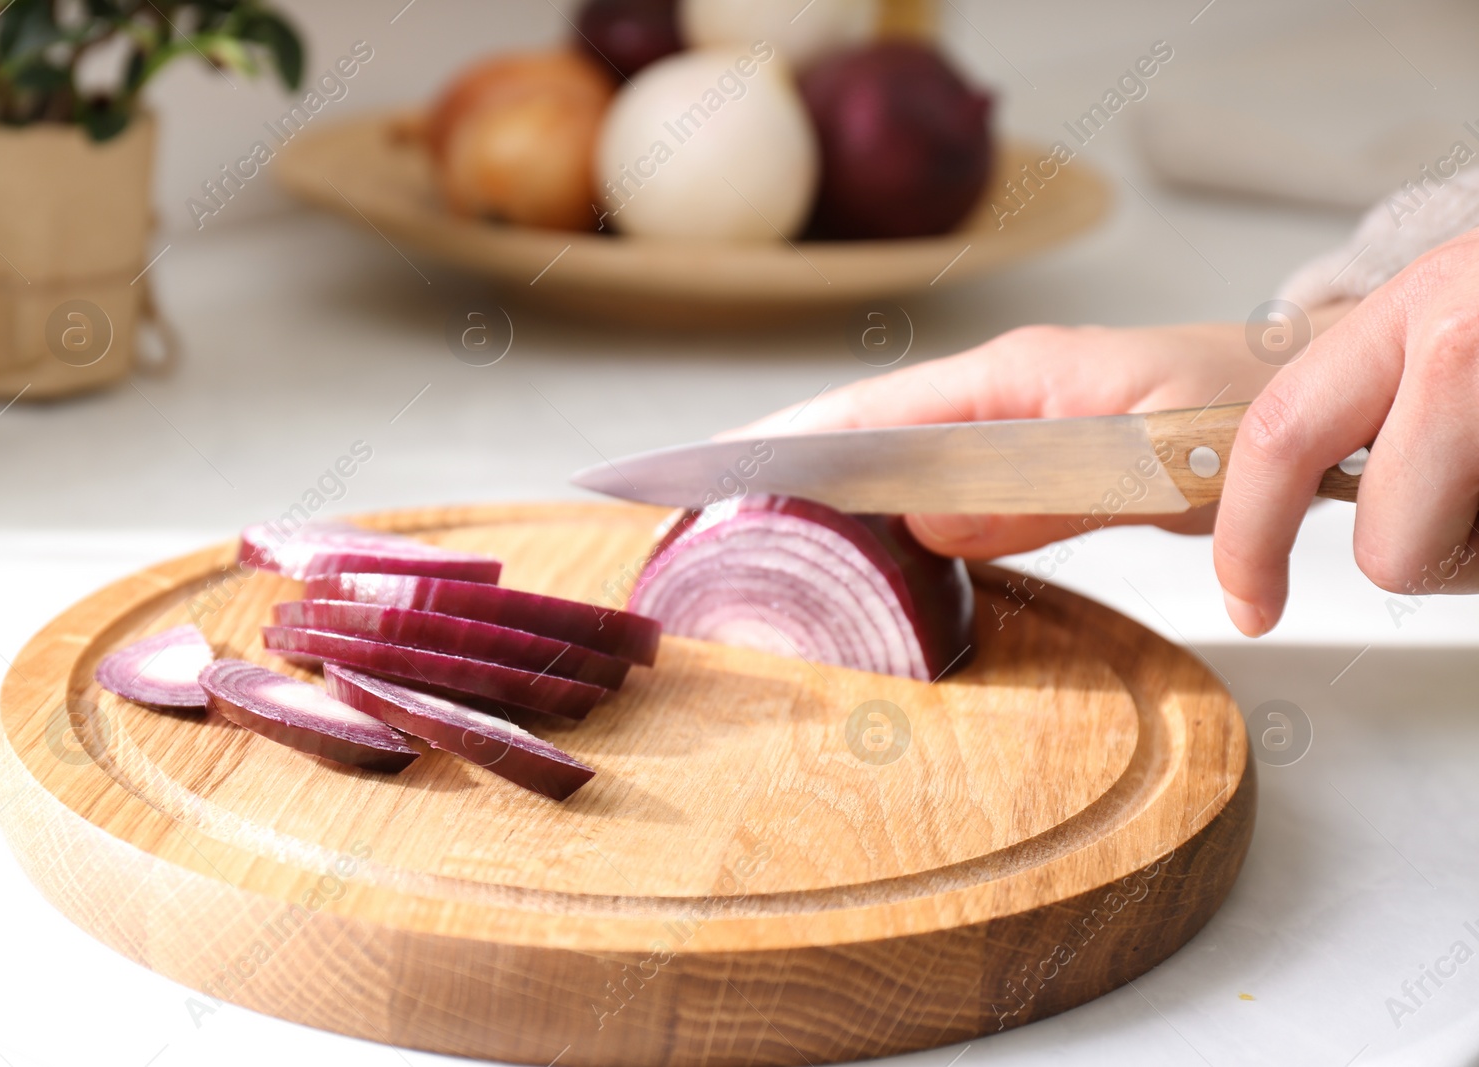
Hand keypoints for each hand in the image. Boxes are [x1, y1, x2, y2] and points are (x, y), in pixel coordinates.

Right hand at [732, 321, 1278, 558]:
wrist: (1286, 400)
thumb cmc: (1229, 410)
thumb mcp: (1139, 458)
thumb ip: (1034, 492)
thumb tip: (923, 526)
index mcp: (1008, 378)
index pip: (871, 410)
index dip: (791, 441)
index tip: (714, 470)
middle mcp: (991, 398)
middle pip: (863, 432)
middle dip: (780, 464)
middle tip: (697, 511)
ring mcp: (1004, 432)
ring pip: (893, 463)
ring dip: (823, 493)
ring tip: (746, 532)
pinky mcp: (1024, 469)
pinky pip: (940, 492)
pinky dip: (888, 516)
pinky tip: (855, 545)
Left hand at [1218, 230, 1478, 636]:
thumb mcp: (1458, 314)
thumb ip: (1378, 396)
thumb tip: (1283, 505)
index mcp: (1420, 307)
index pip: (1280, 435)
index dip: (1248, 537)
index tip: (1248, 601)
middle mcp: (1468, 341)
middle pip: (1389, 549)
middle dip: (1428, 553)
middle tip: (1475, 498)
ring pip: (1465, 566)